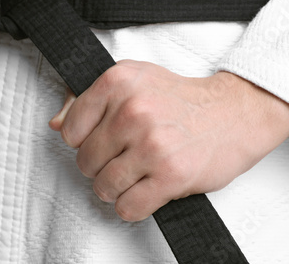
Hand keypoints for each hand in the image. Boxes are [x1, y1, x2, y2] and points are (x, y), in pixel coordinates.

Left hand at [49, 60, 288, 221]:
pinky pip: (128, 208)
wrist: (232, 113)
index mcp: (117, 82)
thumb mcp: (130, 81)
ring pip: (103, 187)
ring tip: (133, 174)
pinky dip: (132, 205)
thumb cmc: (177, 99)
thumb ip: (85, 100)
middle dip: (100, 166)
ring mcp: (151, 144)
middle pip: (85, 162)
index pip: (69, 131)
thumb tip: (55, 125)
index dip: (84, 140)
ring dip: (115, 188)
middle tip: (122, 158)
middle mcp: (132, 111)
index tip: (102, 139)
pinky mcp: (170, 175)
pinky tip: (145, 190)